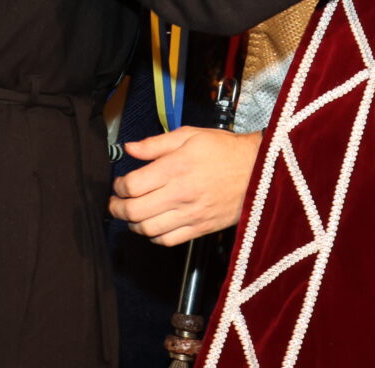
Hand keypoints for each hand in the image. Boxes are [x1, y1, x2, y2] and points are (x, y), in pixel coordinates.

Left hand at [109, 128, 261, 246]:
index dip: (119, 186)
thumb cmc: (224, 150)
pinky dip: (154, 236)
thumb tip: (129, 148)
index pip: (133, 185)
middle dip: (117, 208)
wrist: (258, 171)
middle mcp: (180, 193)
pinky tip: (153, 225)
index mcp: (175, 167)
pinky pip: (168, 240)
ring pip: (148, 229)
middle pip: (135, 211)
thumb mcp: (190, 135)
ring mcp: (190, 214)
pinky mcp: (200, 228)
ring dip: (133, 224)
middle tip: (115, 203)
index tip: (120, 183)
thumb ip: (156, 143)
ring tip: (132, 215)